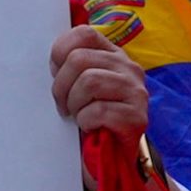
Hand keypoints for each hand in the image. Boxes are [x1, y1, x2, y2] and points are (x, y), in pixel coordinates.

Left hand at [50, 25, 148, 141]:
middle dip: (61, 86)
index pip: (84, 34)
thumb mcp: (80, 86)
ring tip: (79, 116)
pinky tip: (91, 127)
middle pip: (79, 59)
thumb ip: (71, 67)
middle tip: (64, 105)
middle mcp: (128, 68)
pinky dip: (86, 121)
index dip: (60, 52)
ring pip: (89, 81)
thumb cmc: (92, 118)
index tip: (57, 74)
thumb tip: (54, 61)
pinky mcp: (137, 117)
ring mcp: (135, 91)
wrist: (112, 157)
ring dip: (74, 104)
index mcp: (113, 55)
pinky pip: (98, 110)